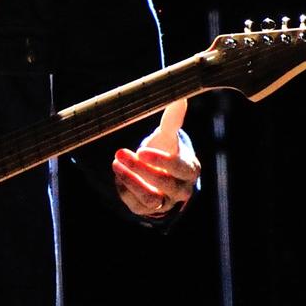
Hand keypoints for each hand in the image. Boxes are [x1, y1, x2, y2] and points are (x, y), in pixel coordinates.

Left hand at [113, 98, 199, 217]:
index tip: (141, 149)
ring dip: (131, 181)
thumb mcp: (169, 135)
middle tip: (121, 152)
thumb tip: (180, 96)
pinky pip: (136, 204)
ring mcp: (165, 202)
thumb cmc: (166, 149)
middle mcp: (181, 189)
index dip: (161, 160)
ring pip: (151, 198)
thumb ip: (174, 118)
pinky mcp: (148, 209)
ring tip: (115, 164)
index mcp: (190, 169)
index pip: (180, 168)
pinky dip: (125, 189)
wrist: (158, 172)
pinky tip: (118, 173)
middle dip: (141, 169)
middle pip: (165, 184)